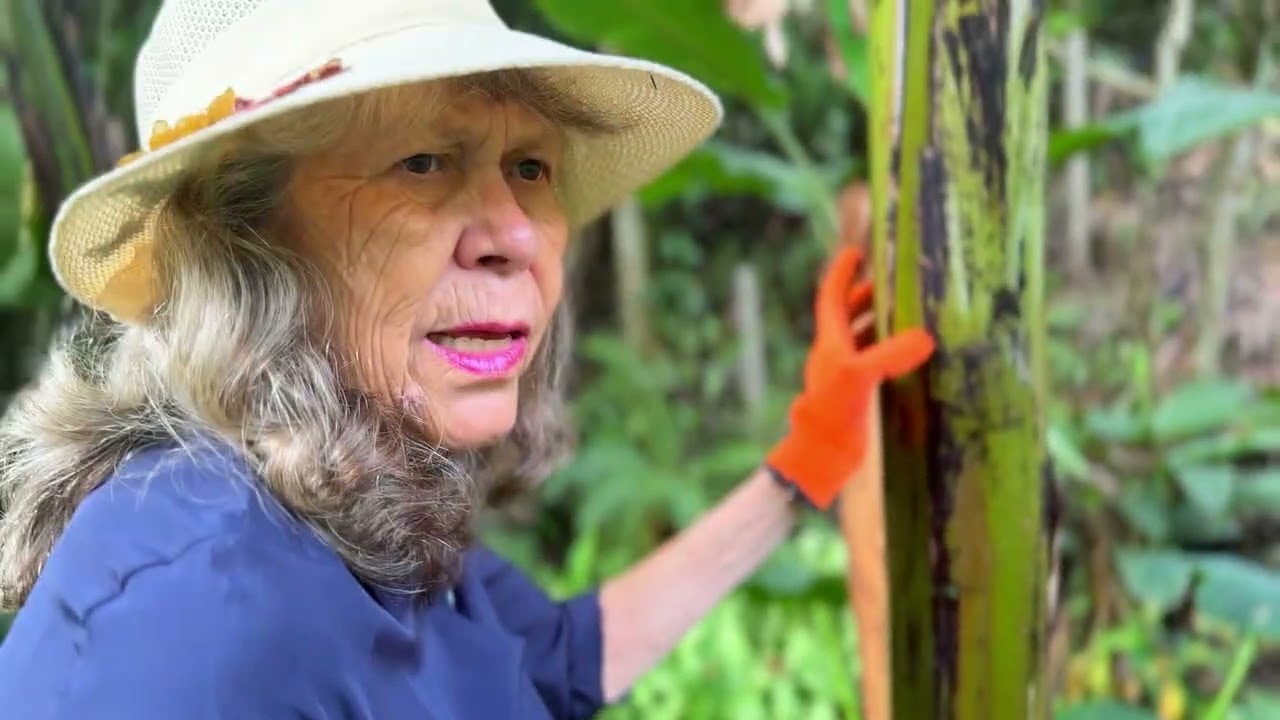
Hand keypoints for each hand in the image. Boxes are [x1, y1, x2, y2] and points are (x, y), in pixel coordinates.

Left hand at [765, 244, 934, 509]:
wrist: (822, 456)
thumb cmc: (833, 412)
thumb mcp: (860, 376)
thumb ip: (890, 354)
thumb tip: (924, 337)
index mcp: (829, 342)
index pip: (832, 298)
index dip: (842, 274)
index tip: (854, 252)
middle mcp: (834, 355)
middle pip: (846, 316)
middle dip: (866, 296)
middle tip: (890, 282)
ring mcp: (845, 375)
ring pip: (861, 340)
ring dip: (879, 324)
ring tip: (907, 314)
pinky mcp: (857, 396)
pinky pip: (873, 364)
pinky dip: (889, 353)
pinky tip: (909, 357)